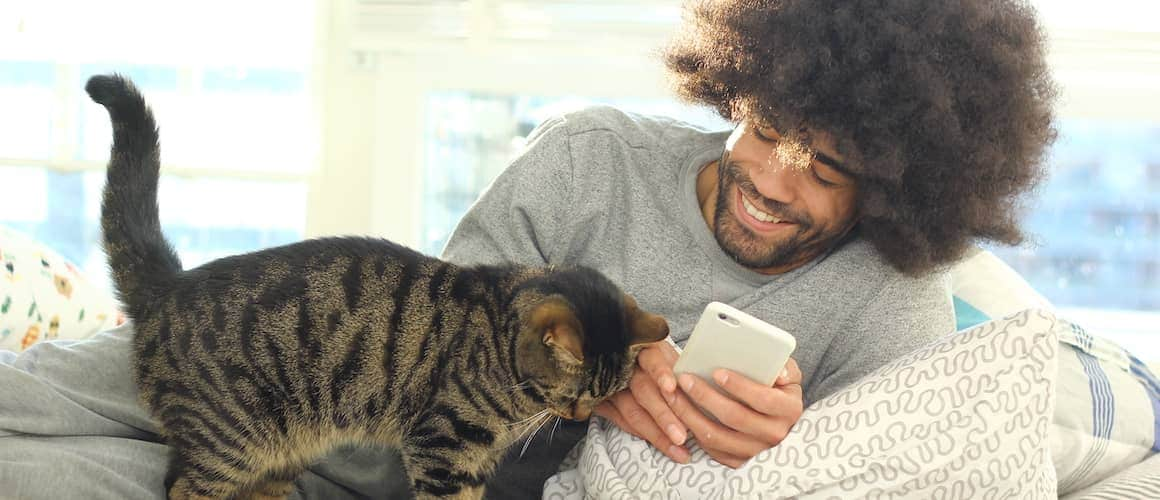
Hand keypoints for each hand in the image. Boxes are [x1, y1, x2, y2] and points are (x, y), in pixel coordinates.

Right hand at [594, 341, 691, 462]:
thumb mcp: (667, 355)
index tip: (671, 387)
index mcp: (646, 349)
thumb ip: (681, 369)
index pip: (652, 359)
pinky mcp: (604, 400)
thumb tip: (708, 386)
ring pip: (632, 411)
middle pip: (643, 390)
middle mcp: (627, 366)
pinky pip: (621, 421)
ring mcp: (613, 385)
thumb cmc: (655, 359)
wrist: (619, 359)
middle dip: (663, 415)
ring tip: (677, 450)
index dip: (661, 373)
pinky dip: (641, 434)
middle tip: (681, 436)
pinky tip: (661, 445)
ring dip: (656, 433)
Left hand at [671, 358, 802, 467]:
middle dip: (706, 396)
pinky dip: (693, 431)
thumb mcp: (788, 376)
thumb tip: (778, 372)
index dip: (739, 386)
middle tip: (686, 379)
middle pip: (734, 417)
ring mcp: (755, 451)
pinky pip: (711, 449)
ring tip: (674, 395)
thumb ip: (784, 368)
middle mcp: (774, 434)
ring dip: (691, 415)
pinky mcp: (739, 461)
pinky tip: (680, 414)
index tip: (717, 372)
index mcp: (788, 410)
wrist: (780, 422)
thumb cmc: (779, 391)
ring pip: (717, 436)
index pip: (763, 399)